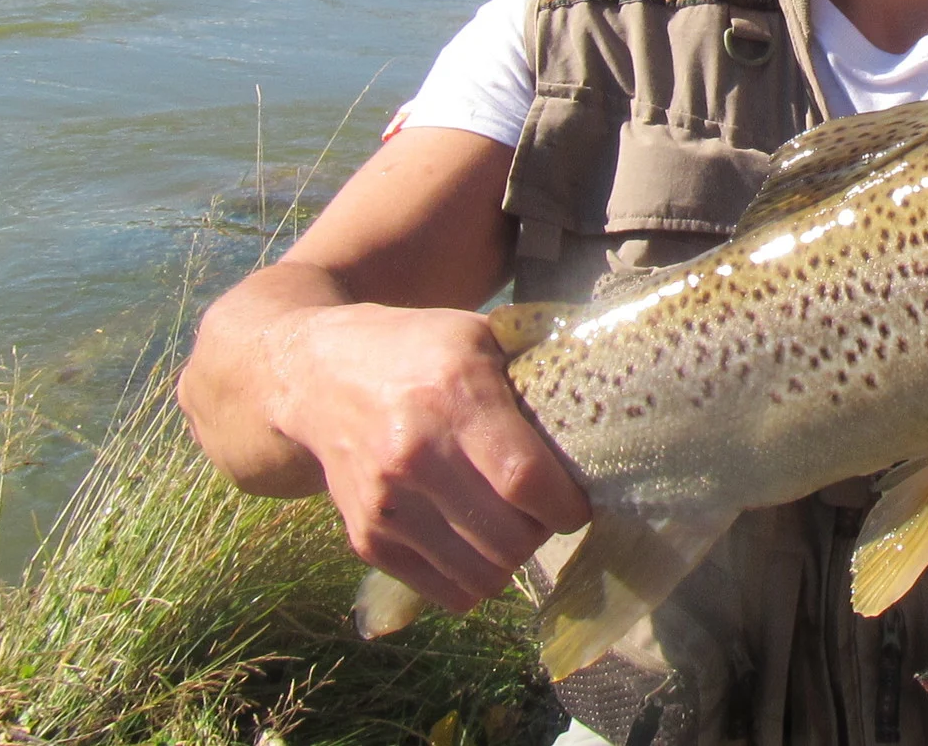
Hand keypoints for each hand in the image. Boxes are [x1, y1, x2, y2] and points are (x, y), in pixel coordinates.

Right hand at [269, 301, 590, 611]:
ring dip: (510, 558)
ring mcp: (386, 504)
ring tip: (510, 523)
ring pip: (482, 576)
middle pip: (510, 539)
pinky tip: (475, 539)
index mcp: (453, 397)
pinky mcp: (367, 539)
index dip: (566, 504)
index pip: (526, 481)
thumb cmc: (416, 351)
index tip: (577, 499)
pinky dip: (473, 576)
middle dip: (543, 532)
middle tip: (544, 510)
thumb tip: (610, 403)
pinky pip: (446, 591)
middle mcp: (414, 456)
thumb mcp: (479, 336)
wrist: (317, 377)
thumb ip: (538, 370)